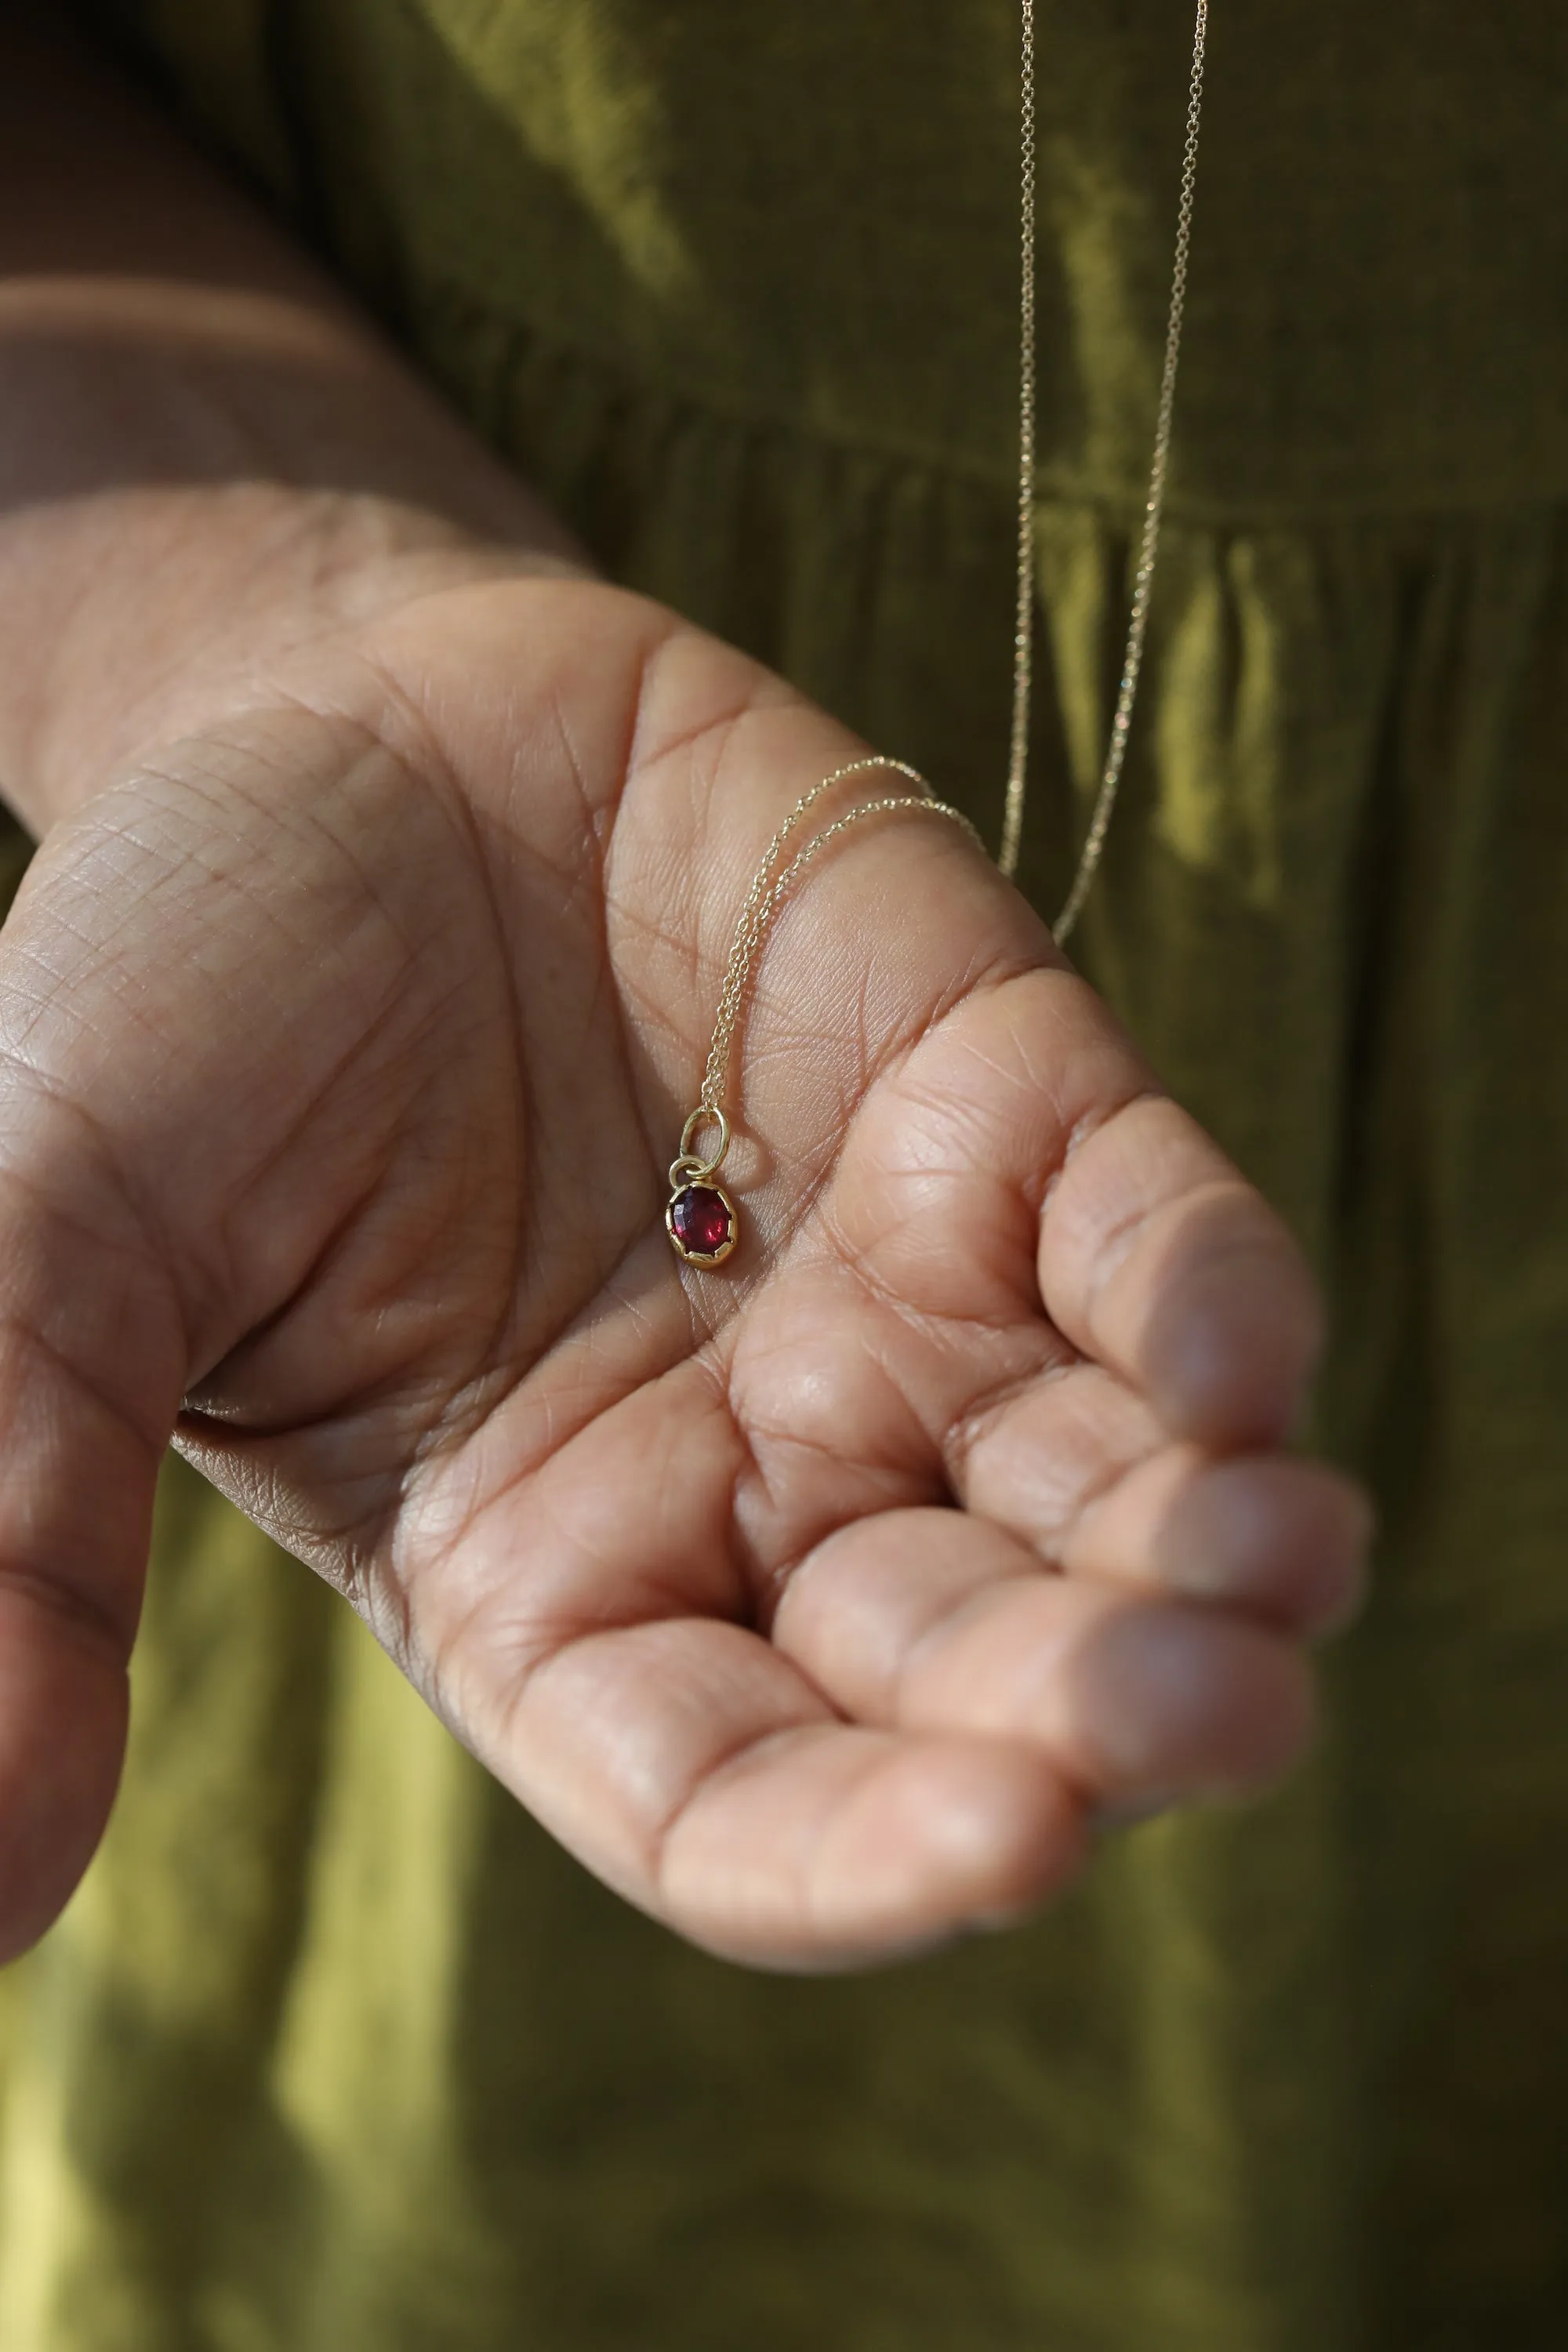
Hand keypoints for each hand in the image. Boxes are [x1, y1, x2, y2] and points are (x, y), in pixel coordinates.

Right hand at [0, 564, 1368, 1967]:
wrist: (319, 708)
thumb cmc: (175, 992)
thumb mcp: (60, 1244)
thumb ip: (23, 1520)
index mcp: (549, 1572)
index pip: (736, 1798)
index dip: (867, 1854)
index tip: (1002, 1853)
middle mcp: (757, 1474)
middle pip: (961, 1668)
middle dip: (1098, 1709)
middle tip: (1218, 1713)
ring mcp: (898, 1293)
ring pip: (1102, 1486)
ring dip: (1217, 1546)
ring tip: (1290, 1564)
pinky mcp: (1002, 1106)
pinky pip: (1149, 1238)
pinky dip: (1210, 1295)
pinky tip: (1236, 1350)